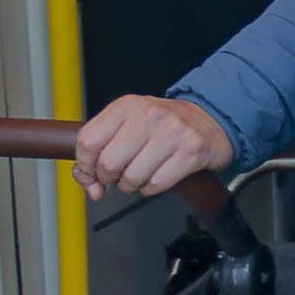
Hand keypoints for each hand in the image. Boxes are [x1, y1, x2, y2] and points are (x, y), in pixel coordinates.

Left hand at [72, 91, 233, 199]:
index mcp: (127, 106)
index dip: (85, 166)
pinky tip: (158, 175)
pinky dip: (151, 188)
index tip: (91, 174)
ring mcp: (171, 132)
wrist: (210, 120)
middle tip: (118, 175)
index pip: (88, 141)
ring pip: (131, 178)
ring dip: (131, 185)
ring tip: (141, 174)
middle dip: (109, 179)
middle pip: (108, 164)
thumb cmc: (163, 126)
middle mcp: (148, 115)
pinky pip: (155, 185)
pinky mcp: (190, 151)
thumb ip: (100, 151)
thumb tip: (90, 185)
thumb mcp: (128, 125)